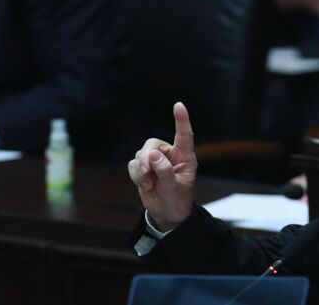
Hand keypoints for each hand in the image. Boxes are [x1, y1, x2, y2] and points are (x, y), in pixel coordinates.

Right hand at [127, 102, 197, 231]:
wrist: (166, 214)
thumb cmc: (176, 201)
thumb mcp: (173, 188)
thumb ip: (164, 171)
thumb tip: (152, 154)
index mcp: (185, 157)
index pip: (184, 135)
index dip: (181, 120)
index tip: (178, 105)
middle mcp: (170, 155)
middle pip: (152, 144)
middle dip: (146, 157)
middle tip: (147, 171)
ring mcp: (156, 161)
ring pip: (141, 154)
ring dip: (141, 170)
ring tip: (149, 184)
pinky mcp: (144, 167)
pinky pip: (133, 164)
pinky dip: (136, 175)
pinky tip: (145, 185)